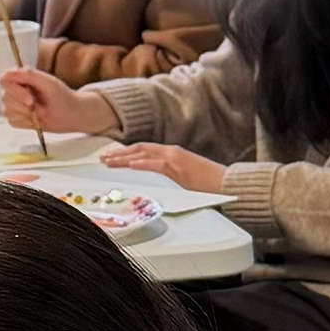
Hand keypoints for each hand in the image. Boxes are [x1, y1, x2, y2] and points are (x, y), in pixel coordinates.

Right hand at [0, 67, 115, 135]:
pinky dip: (25, 122)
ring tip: (39, 112)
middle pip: (5, 96)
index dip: (14, 89)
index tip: (30, 98)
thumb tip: (8, 72)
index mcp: (21, 78)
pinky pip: (12, 121)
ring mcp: (14, 105)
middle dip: (22, 104)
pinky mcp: (16, 118)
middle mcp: (15, 90)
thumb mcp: (48, 82)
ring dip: (25, 114)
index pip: (4, 80)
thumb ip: (29, 75)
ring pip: (7, 110)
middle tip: (38, 106)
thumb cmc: (61, 96)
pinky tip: (36, 120)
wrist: (70, 115)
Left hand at [98, 143, 225, 193]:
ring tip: (108, 162)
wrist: (226, 181)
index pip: (145, 149)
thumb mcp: (187, 173)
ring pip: (142, 154)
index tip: (113, 156)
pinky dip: (140, 163)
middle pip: (139, 149)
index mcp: (173, 152)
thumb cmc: (209, 181)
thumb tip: (162, 174)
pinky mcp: (177, 168)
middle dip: (119, 153)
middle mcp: (171, 151)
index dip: (127, 152)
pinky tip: (129, 165)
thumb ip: (173, 170)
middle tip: (103, 158)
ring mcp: (174, 158)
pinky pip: (154, 164)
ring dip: (123, 158)